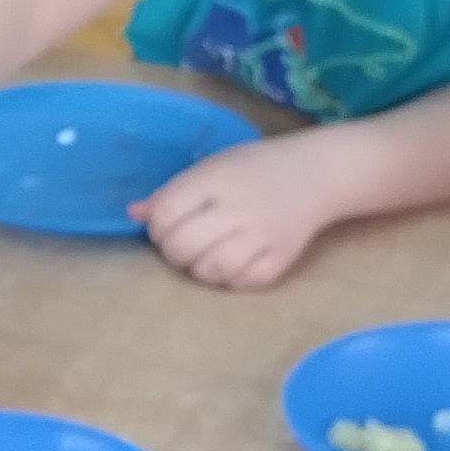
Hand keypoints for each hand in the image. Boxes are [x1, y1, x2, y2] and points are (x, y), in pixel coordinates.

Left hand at [135, 133, 338, 292]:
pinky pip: (241, 284)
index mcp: (217, 178)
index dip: (157, 228)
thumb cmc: (255, 169)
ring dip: (199, 269)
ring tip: (206, 255)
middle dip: (173, 251)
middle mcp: (239, 207)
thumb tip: (133, 214)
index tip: (167, 226)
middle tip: (185, 244)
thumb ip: (172, 192)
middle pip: (182, 248)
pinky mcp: (281, 259)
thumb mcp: (212, 166)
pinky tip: (232, 264)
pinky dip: (229, 280)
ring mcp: (262, 236)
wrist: (316, 174)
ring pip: (209, 271)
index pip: (165, 215)